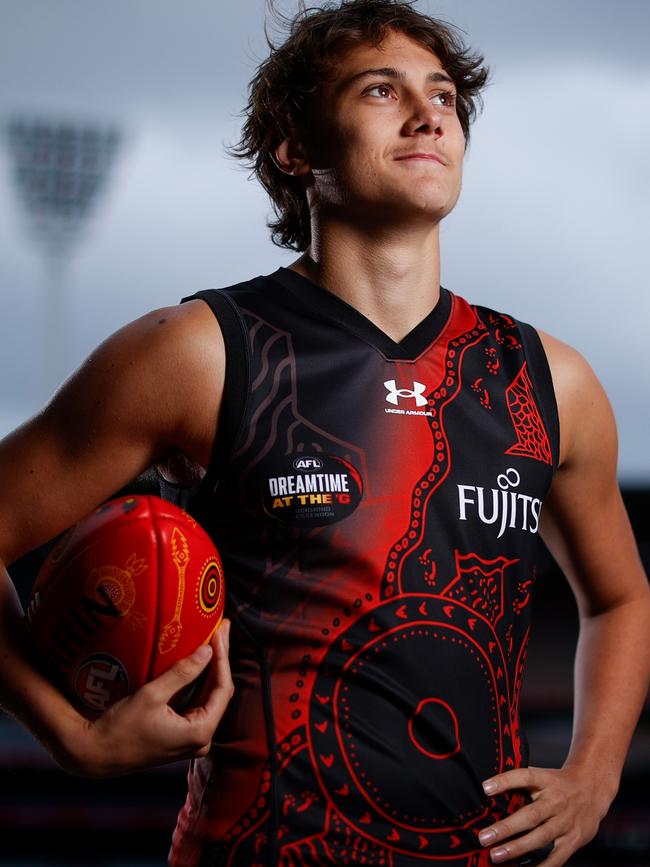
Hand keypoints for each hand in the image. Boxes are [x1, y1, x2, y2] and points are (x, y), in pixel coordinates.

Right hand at [68, 619, 233, 777]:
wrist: (95, 754)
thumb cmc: (120, 728)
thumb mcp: (152, 695)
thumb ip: (182, 673)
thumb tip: (207, 651)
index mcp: (200, 732)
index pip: (222, 688)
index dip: (222, 658)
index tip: (219, 632)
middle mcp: (201, 740)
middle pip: (218, 692)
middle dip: (219, 660)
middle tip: (221, 629)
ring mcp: (191, 740)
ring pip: (209, 697)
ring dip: (211, 669)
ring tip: (214, 639)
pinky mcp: (181, 737)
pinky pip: (197, 704)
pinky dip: (198, 683)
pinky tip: (199, 662)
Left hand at [477, 765, 612, 864]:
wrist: (593, 788)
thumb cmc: (559, 783)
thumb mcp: (542, 776)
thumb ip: (521, 784)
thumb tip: (488, 791)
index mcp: (545, 781)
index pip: (524, 777)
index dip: (504, 781)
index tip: (485, 788)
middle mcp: (556, 801)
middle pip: (530, 815)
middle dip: (506, 828)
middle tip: (484, 837)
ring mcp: (566, 821)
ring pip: (541, 837)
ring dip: (517, 847)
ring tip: (496, 855)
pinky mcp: (575, 838)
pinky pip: (558, 856)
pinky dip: (543, 866)